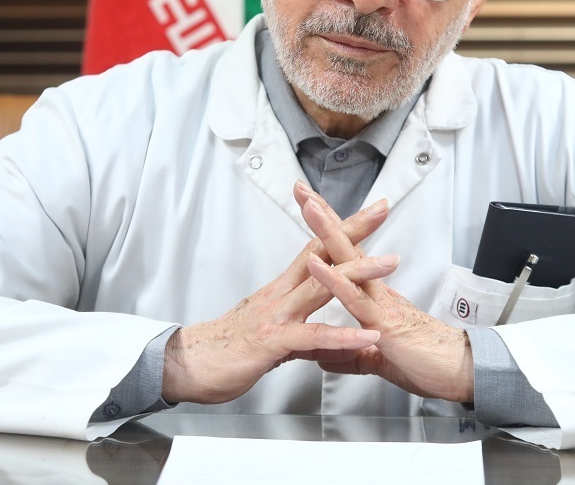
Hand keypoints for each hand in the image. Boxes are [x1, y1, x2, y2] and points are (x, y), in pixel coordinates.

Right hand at [162, 185, 398, 404]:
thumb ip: (297, 334)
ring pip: (322, 287)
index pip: (316, 250)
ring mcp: (276, 315)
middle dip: (353, 230)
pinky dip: (343, 336)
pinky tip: (366, 335)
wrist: (184, 366)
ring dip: (358, 273)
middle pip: (321, 254)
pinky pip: (313, 338)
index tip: (366, 211)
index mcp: (281, 291)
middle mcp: (280, 295)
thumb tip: (317, 340)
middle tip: (381, 209)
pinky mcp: (272, 341)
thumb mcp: (268, 336)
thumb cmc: (223, 351)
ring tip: (389, 263)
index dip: (340, 228)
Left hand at [298, 185, 474, 403]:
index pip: (346, 259)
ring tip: (308, 207)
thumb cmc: (428, 364)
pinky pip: (355, 298)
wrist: (462, 374)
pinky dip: (333, 280)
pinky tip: (316, 263)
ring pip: (350, 262)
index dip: (328, 233)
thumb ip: (353, 355)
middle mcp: (377, 293)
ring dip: (327, 233)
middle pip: (346, 247)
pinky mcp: (384, 323)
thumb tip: (329, 356)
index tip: (310, 209)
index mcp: (374, 299)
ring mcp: (380, 304)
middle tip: (302, 190)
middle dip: (323, 217)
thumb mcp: (380, 360)